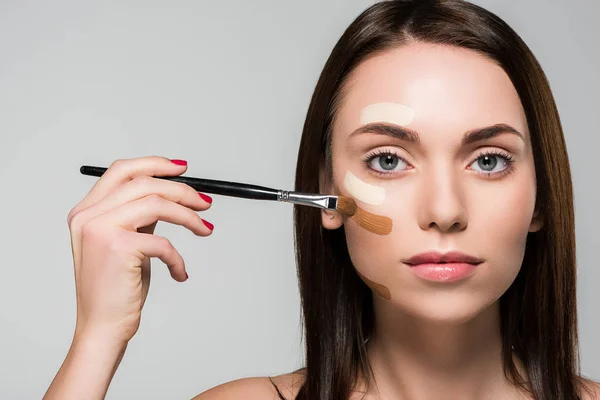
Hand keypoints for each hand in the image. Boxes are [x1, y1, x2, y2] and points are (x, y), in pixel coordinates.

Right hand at [66, 156, 212, 344]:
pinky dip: (178, 258)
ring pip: (157, 204)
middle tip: (206, 203)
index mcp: (86, 211)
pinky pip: (163, 242)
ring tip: (206, 229)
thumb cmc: (115, 288)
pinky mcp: (117, 247)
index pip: (121, 170)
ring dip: (189, 217)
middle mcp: (88, 216)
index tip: (182, 169)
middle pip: (144, 183)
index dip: (154, 164)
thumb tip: (174, 196)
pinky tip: (180, 273)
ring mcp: (100, 229)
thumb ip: (140, 217)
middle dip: (182, 191)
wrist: (101, 327)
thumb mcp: (126, 243)